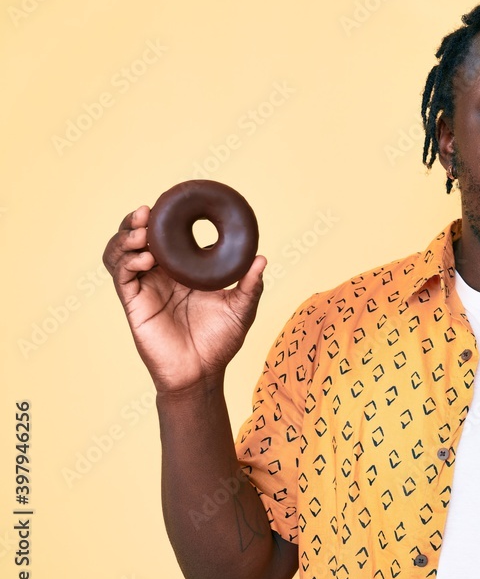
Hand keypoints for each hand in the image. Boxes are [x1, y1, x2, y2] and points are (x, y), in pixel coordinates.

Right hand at [102, 206, 266, 392]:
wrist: (202, 374)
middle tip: (146, 212)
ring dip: (125, 237)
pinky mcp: (134, 304)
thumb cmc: (220, 342)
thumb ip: (251, 285)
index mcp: (181, 271)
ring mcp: (145, 288)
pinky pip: (122, 276)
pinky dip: (128, 262)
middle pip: (135, 239)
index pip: (164, 238)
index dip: (161, 220)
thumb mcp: (241, 309)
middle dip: (135, 222)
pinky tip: (146, 258)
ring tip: (141, 232)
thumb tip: (261, 258)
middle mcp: (159, 275)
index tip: (168, 204)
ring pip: (120, 253)